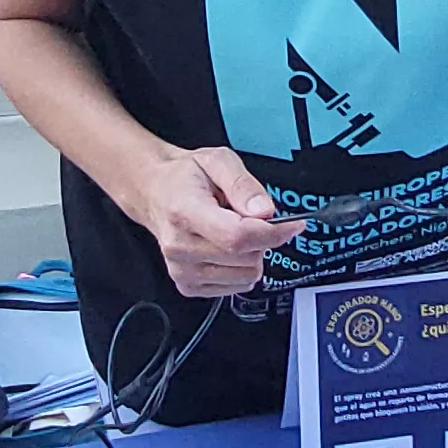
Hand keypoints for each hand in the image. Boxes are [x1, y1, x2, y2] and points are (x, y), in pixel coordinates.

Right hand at [129, 146, 302, 296]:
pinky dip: (240, 268)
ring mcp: (182, 270)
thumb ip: (243, 184)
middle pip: (247, 258)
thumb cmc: (184, 177)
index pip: (238, 236)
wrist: (155, 192)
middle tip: (247, 217)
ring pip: (246, 276)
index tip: (293, 224)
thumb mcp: (218, 161)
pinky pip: (236, 286)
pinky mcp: (188, 285)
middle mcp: (179, 246)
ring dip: (251, 254)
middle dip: (261, 238)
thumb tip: (264, 211)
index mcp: (185, 212)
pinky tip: (224, 247)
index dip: (274, 233)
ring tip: (231, 230)